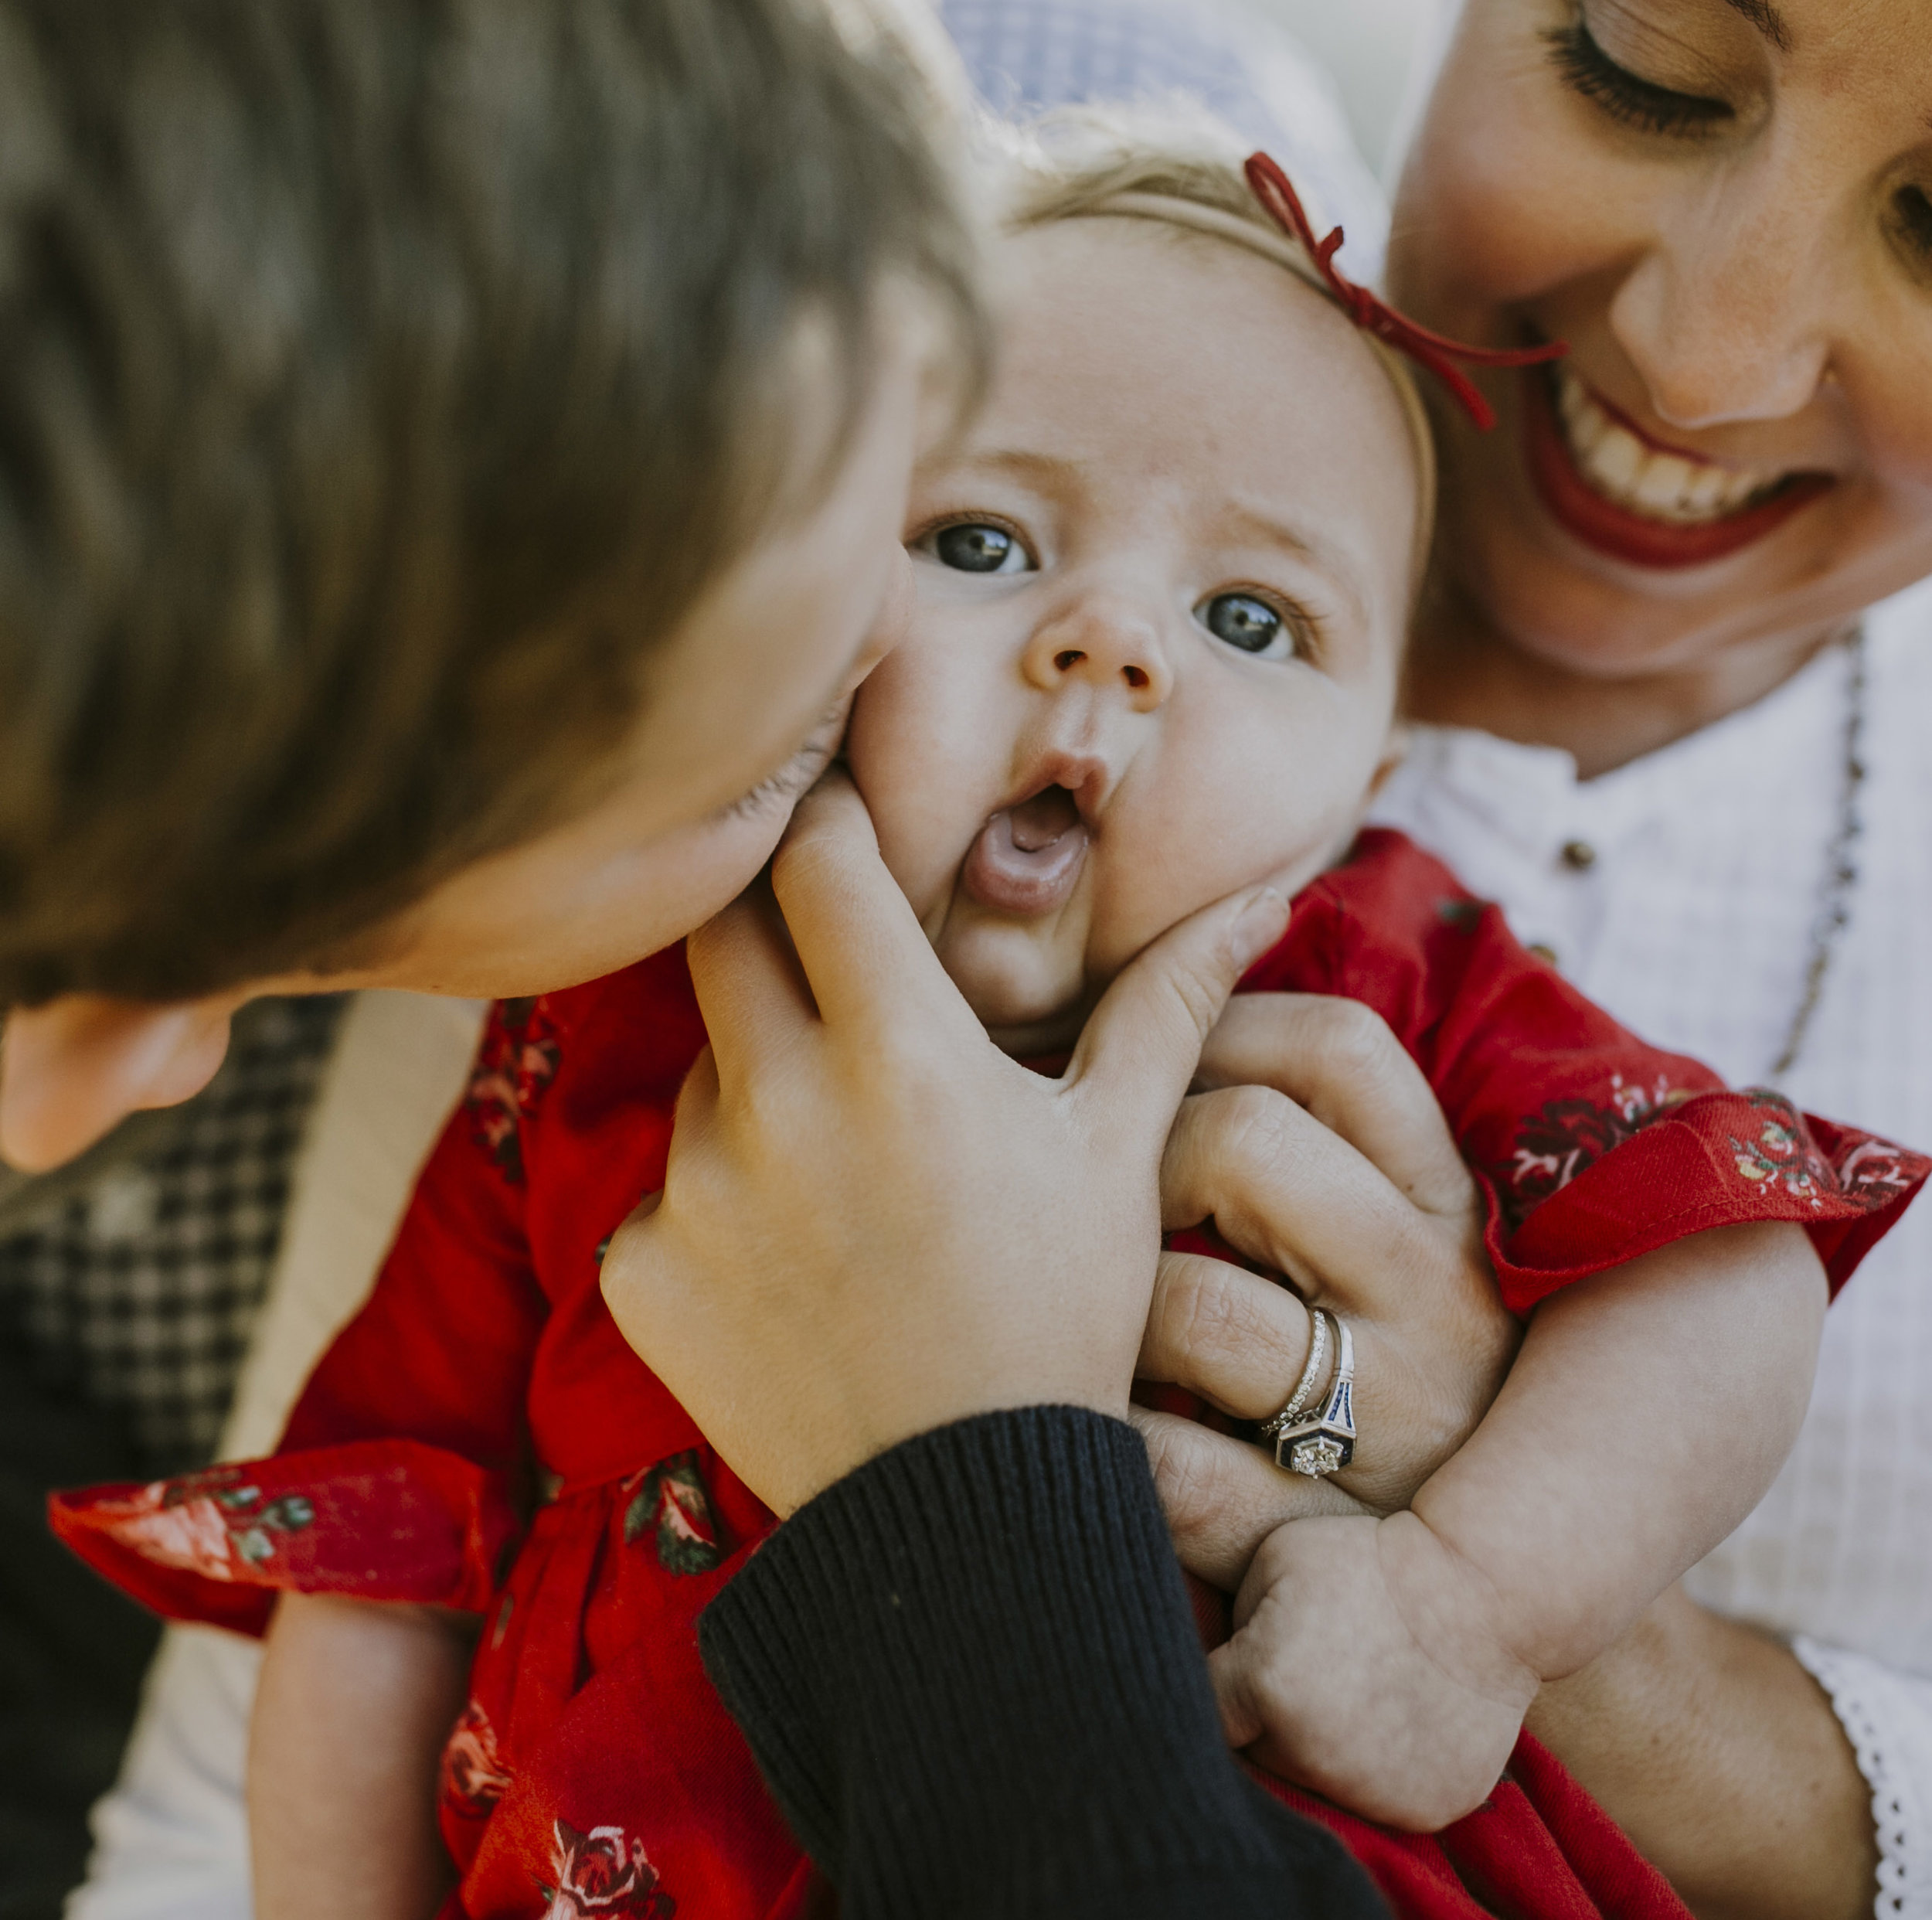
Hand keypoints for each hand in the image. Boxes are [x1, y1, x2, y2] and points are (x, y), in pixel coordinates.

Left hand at [598, 773, 1289, 1515]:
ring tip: (841, 1163)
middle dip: (769, 929)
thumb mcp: (1120, 1151)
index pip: (817, 859)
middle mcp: (775, 1102)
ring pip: (698, 1069)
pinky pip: (661, 1188)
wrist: (964, 1517)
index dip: (828, 825)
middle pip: (722, 934)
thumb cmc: (1061, 1318)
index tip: (845, 833)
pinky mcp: (639, 1271)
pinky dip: (714, 1199)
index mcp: (900, 1051)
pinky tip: (794, 1260)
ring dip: (753, 1081)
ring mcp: (692, 1190)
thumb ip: (1165, 1005)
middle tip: (833, 976)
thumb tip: (1257, 897)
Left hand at [1134, 993, 1520, 1586]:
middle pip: (1244, 1145)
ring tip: (1094, 1311)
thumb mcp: (1405, 1246)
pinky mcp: (1314, 1540)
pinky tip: (1097, 1419)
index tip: (1152, 1057)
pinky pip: (1170, 1466)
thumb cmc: (1394, 1374)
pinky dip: (1116, 1436)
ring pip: (1192, 1305)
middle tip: (1098, 1190)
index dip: (1219, 1023)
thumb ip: (1329, 1141)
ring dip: (1114, 1301)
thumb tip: (1186, 1009)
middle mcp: (1433, 1300)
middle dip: (1141, 1152)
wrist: (1488, 1601)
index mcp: (1451, 1210)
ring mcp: (1377, 1423)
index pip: (1340, 1049)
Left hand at [1211, 1512, 1536, 1831]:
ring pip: (1312, 1778)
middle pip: (1256, 1751)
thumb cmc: (1369, 1557)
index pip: (1201, 1706)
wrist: (1482, 1589)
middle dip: (1263, 1715)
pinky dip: (1376, 1767)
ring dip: (1317, 1744)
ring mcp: (1371, 1792)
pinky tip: (1394, 1714)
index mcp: (1265, 1685)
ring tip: (1352, 1685)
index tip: (1227, 1662)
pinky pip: (1374, 1798)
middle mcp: (1312, 1752)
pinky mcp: (1421, 1810)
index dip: (1209, 1681)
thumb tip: (1203, 1658)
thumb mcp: (1272, 1560)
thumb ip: (1230, 1619)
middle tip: (1305, 1663)